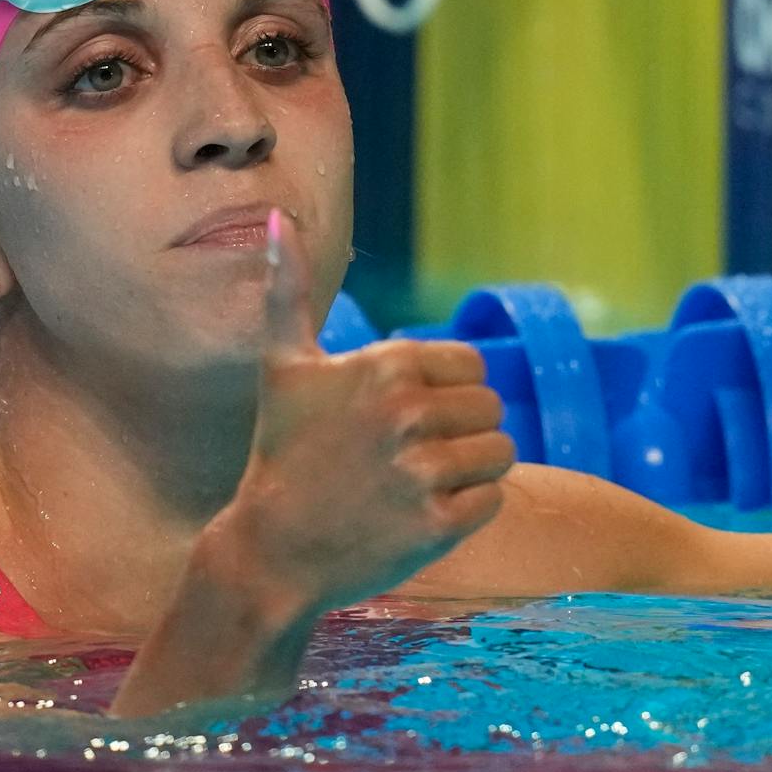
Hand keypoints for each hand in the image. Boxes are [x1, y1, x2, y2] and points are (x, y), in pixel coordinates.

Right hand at [204, 207, 512, 617]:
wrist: (270, 554)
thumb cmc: (282, 455)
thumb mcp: (284, 367)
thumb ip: (289, 290)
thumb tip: (277, 217)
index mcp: (386, 367)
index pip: (472, 366)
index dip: (446, 392)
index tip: (404, 418)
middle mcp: (408, 414)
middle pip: (490, 409)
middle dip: (459, 433)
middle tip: (407, 459)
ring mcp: (424, 472)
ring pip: (501, 453)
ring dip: (470, 472)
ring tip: (418, 485)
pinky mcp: (438, 526)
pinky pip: (494, 500)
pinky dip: (469, 511)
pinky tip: (422, 515)